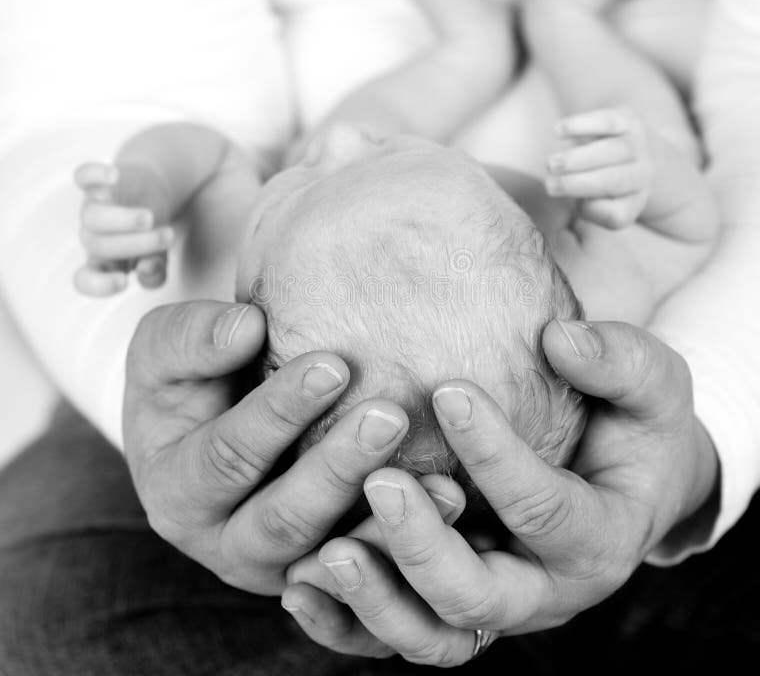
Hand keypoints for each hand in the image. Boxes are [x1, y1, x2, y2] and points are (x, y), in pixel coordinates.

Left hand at [74, 161, 173, 295]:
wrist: (149, 191)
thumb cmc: (151, 232)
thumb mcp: (158, 257)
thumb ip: (154, 273)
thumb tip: (146, 271)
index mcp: (104, 260)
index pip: (85, 278)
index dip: (97, 284)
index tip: (124, 281)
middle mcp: (92, 236)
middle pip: (99, 246)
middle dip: (136, 244)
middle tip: (168, 236)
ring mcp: (93, 207)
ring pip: (92, 217)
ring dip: (122, 219)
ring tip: (151, 217)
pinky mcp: (97, 182)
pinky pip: (82, 176)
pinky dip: (95, 174)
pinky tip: (115, 177)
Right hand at [123, 299, 417, 594]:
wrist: (202, 426)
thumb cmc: (186, 380)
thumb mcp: (166, 350)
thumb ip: (193, 340)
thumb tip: (246, 327)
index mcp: (176, 491)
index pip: (228, 456)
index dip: (279, 412)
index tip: (334, 364)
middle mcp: (224, 542)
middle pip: (284, 517)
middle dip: (338, 467)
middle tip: (391, 416)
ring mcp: (277, 566)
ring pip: (333, 557)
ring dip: (387, 523)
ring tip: (443, 481)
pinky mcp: (325, 570)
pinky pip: (368, 572)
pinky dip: (406, 547)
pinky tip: (453, 508)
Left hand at [281, 320, 718, 665]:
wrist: (630, 482)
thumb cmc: (637, 425)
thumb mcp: (652, 385)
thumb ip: (617, 361)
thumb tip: (559, 338)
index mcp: (599, 538)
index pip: (544, 509)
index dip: (495, 454)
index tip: (447, 390)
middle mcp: (546, 591)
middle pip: (478, 596)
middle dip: (423, 545)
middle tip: (377, 482)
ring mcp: (498, 607)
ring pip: (433, 636)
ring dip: (376, 600)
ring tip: (324, 551)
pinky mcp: (458, 606)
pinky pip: (402, 633)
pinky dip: (350, 622)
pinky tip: (300, 584)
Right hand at [546, 107, 655, 228]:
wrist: (635, 148)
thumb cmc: (601, 184)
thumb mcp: (595, 203)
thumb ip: (586, 207)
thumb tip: (571, 200)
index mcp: (635, 201)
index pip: (617, 214)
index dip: (594, 211)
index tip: (575, 208)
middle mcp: (643, 174)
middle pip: (614, 180)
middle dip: (578, 184)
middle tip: (549, 185)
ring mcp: (639, 145)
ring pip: (613, 151)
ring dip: (578, 158)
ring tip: (551, 164)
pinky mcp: (629, 119)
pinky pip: (608, 122)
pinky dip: (582, 125)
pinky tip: (558, 131)